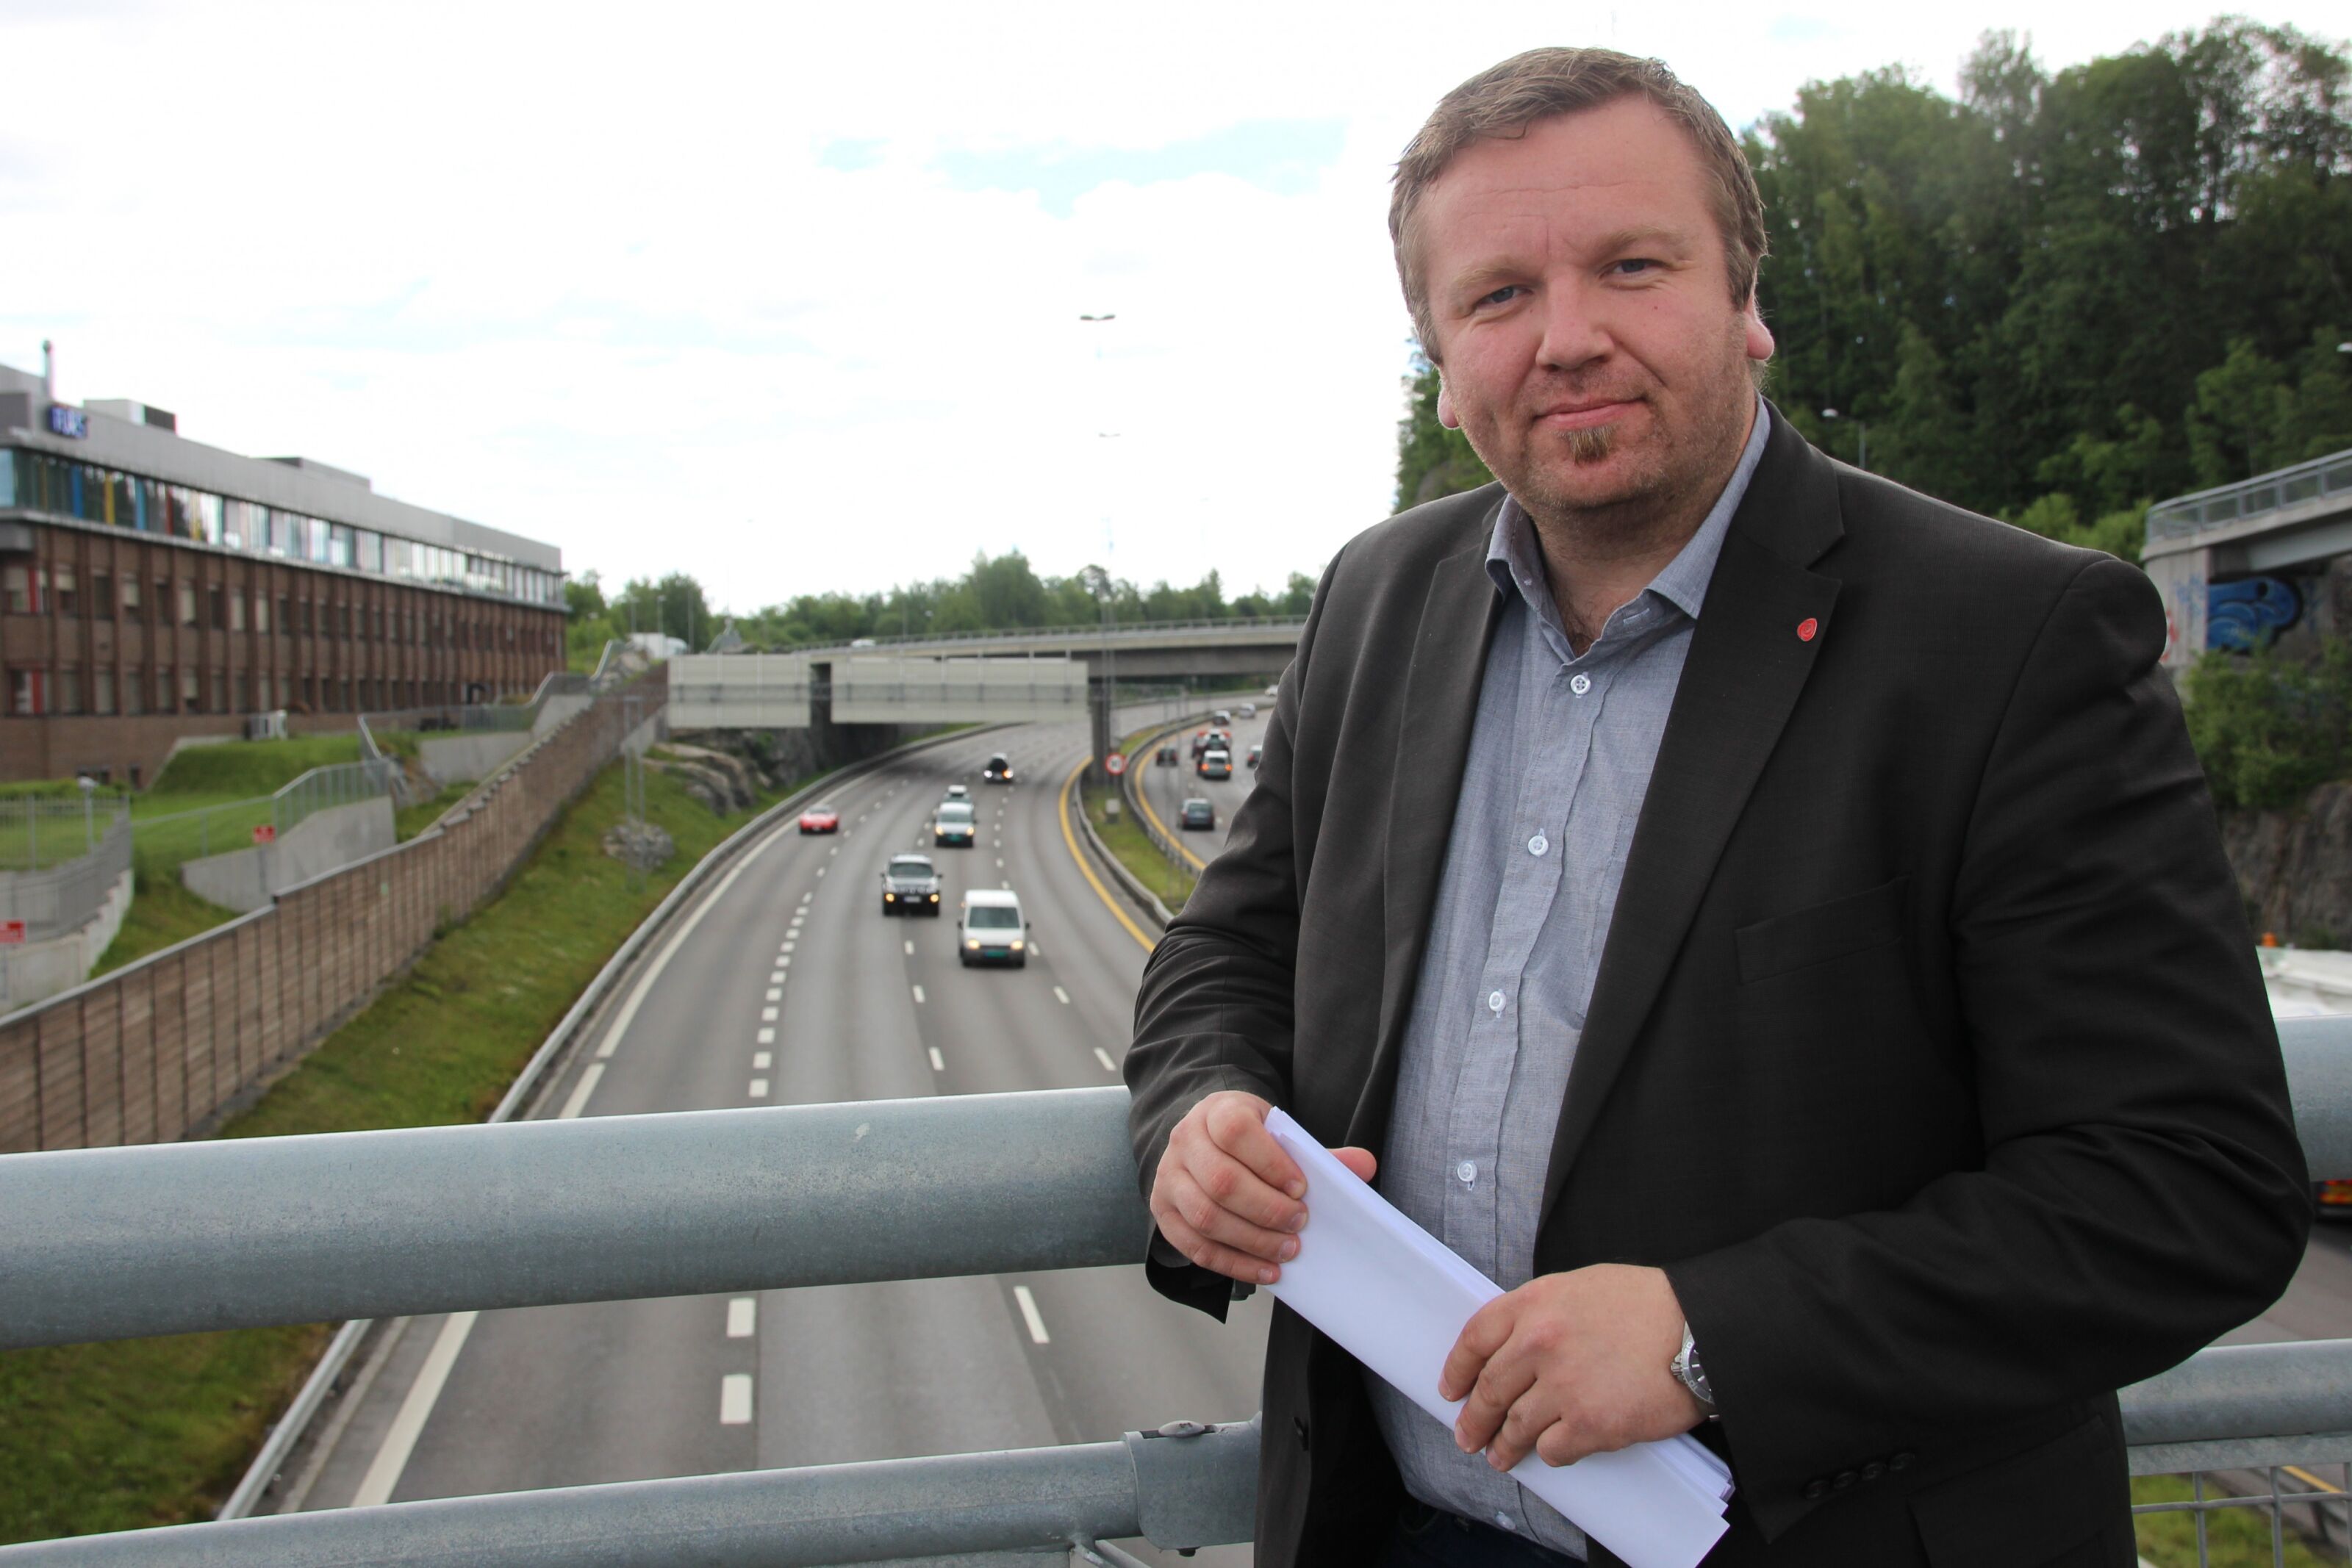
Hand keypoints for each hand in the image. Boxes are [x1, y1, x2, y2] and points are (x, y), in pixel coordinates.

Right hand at [1148, 1090, 1378, 1284]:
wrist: (1204, 1142)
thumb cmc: (1249, 1141)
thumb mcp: (1279, 1134)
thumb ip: (1319, 1153)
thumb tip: (1365, 1165)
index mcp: (1216, 1112)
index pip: (1236, 1131)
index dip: (1271, 1162)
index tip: (1302, 1188)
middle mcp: (1184, 1141)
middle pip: (1221, 1181)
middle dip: (1266, 1209)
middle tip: (1300, 1223)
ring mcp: (1169, 1178)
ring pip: (1205, 1217)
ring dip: (1252, 1240)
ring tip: (1287, 1251)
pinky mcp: (1165, 1213)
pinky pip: (1195, 1246)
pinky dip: (1233, 1264)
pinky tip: (1265, 1272)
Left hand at [1438, 1264, 1707, 1471]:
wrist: (1699, 1330)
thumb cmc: (1647, 1305)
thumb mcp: (1582, 1287)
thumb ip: (1543, 1312)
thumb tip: (1514, 1345)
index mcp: (1536, 1303)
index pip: (1476, 1339)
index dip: (1457, 1369)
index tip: (1451, 1389)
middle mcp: (1541, 1343)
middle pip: (1490, 1390)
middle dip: (1474, 1419)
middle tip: (1468, 1436)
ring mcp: (1565, 1386)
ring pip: (1516, 1426)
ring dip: (1504, 1446)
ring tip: (1500, 1456)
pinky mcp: (1593, 1424)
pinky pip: (1555, 1449)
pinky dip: (1550, 1454)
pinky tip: (1549, 1454)